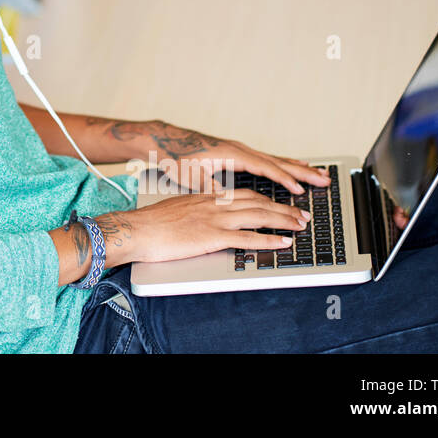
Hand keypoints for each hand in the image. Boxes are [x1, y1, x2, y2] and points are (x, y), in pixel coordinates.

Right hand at [97, 188, 309, 266]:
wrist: (136, 229)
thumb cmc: (150, 224)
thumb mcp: (176, 210)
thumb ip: (194, 212)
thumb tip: (201, 220)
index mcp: (206, 197)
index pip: (243, 194)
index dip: (266, 199)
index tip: (280, 204)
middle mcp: (214, 204)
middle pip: (257, 202)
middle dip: (283, 208)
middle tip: (301, 215)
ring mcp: (215, 219)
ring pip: (258, 216)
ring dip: (284, 221)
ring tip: (301, 226)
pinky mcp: (212, 236)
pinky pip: (248, 238)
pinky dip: (270, 240)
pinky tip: (284, 243)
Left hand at [130, 120, 331, 195]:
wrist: (165, 140)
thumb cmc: (176, 157)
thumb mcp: (192, 176)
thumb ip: (211, 188)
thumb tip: (226, 202)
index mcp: (232, 154)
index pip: (265, 168)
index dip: (284, 179)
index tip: (301, 190)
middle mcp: (240, 149)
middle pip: (277, 161)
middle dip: (302, 171)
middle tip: (325, 180)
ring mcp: (240, 149)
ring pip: (275, 159)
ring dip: (297, 167)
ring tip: (318, 174)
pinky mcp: (237, 152)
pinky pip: (267, 159)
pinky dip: (283, 164)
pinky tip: (291, 168)